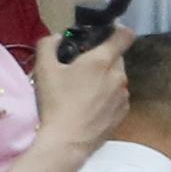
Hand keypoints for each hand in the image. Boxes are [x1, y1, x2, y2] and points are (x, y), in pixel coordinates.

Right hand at [27, 38, 131, 169]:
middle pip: (116, 58)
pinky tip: (90, 106)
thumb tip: (58, 37)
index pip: (124, 36)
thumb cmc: (56, 103)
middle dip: (102, 59)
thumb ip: (49, 45)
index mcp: (102, 61)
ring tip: (83, 91)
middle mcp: (119, 75)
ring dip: (105, 79)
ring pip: (117, 78)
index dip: (118, 31)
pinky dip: (108, 96)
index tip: (107, 34)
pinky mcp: (124, 112)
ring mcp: (124, 95)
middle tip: (81, 69)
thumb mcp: (44, 70)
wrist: (68, 140)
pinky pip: (118, 96)